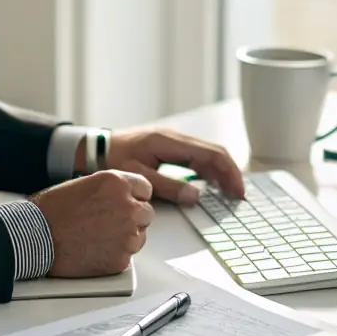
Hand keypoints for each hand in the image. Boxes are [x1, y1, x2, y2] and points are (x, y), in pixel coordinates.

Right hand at [34, 170, 153, 277]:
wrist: (34, 238)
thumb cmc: (50, 211)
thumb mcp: (85, 184)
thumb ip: (111, 189)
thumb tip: (124, 195)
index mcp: (118, 183)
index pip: (146, 189)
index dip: (135, 197)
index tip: (128, 203)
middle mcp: (127, 207)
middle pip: (146, 213)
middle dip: (133, 218)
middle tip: (111, 223)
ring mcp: (127, 234)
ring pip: (140, 236)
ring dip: (126, 237)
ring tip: (100, 237)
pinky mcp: (121, 259)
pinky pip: (128, 256)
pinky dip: (116, 255)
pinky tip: (96, 250)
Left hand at [104, 127, 244, 204]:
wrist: (97, 147)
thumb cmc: (113, 160)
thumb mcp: (138, 176)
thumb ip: (167, 186)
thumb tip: (195, 197)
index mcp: (171, 142)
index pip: (212, 154)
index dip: (228, 172)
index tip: (237, 191)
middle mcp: (177, 138)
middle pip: (215, 153)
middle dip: (230, 174)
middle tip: (239, 196)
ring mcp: (176, 142)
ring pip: (209, 154)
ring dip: (222, 172)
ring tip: (230, 194)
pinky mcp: (172, 148)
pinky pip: (198, 157)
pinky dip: (210, 171)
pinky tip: (213, 186)